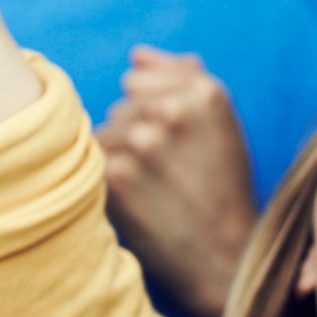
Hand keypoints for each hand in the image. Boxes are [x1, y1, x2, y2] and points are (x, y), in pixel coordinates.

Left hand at [98, 48, 257, 316]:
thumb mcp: (224, 132)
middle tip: (170, 176)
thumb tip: (137, 55)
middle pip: (120, 105)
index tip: (177, 145)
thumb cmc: (224, 196)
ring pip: (105, 130)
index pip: (139, 78)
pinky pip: (92, 157)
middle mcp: (175, 109)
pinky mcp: (117, 171)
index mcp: (207, 92)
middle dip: (136, 134)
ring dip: (121, 157)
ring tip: (156, 190)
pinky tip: (139, 201)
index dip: (151, 113)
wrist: (225, 262)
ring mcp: (143, 139)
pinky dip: (108, 180)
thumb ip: (186, 83)